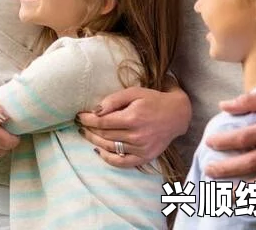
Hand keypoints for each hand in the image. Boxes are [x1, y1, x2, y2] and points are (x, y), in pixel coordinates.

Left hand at [76, 85, 190, 168]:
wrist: (176, 115)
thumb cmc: (152, 100)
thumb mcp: (133, 92)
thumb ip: (114, 100)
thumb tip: (95, 110)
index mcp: (133, 118)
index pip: (102, 122)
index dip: (87, 120)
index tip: (79, 116)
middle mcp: (137, 135)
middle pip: (104, 135)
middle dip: (89, 130)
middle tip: (80, 125)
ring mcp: (141, 148)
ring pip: (110, 148)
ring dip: (95, 142)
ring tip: (86, 135)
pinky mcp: (145, 157)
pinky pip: (122, 163)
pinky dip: (108, 159)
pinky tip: (99, 151)